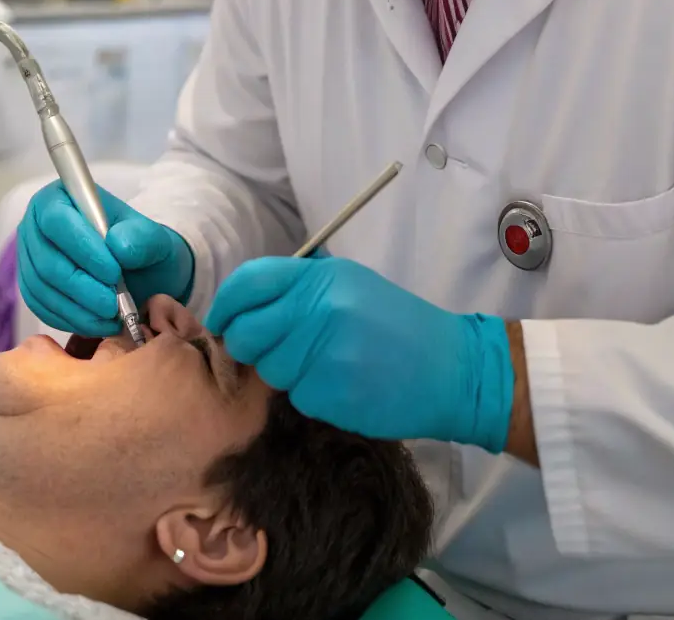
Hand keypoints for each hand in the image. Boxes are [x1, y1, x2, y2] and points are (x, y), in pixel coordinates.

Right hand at [17, 181, 194, 335]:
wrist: (140, 272)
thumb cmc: (142, 247)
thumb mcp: (155, 238)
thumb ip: (142, 238)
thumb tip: (117, 245)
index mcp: (61, 197)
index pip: (56, 220)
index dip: (82, 248)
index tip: (113, 273)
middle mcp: (36, 225)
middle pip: (46, 260)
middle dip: (82, 287)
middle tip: (113, 304)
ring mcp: (30, 258)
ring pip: (42, 288)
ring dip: (78, 308)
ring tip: (111, 316)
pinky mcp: (32, 288)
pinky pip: (42, 308)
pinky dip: (71, 320)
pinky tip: (97, 323)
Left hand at [206, 256, 513, 450]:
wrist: (452, 369)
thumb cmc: (397, 324)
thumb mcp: (350, 286)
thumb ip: (299, 290)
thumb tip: (244, 305)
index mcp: (321, 278)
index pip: (249, 282)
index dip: (225, 304)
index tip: (221, 321)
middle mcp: (319, 309)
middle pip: (247, 332)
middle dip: (247, 346)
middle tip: (267, 351)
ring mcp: (325, 353)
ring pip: (269, 369)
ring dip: (285, 373)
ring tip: (322, 365)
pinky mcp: (333, 394)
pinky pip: (297, 397)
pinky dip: (311, 396)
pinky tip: (340, 385)